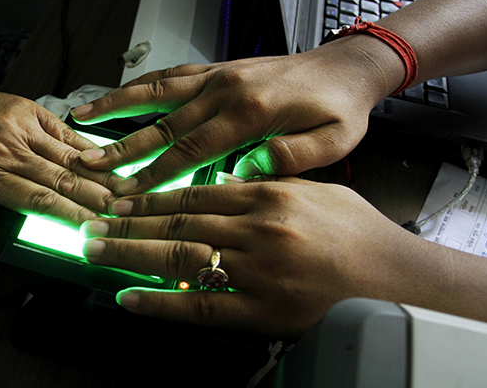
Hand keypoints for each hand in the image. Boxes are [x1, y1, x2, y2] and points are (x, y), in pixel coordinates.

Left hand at [0, 56, 120, 257]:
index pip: (40, 202)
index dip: (71, 216)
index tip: (93, 229)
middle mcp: (10, 151)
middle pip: (62, 180)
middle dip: (95, 199)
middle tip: (120, 212)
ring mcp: (22, 127)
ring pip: (69, 156)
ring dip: (99, 174)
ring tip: (122, 189)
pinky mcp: (30, 110)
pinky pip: (65, 132)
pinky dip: (87, 147)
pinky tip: (106, 158)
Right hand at [71, 39, 400, 194]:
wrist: (347, 67)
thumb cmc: (340, 108)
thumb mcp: (331, 141)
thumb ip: (289, 157)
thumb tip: (245, 171)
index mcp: (249, 112)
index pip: (189, 148)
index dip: (154, 173)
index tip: (127, 192)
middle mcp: (226, 89)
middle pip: (162, 121)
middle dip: (122, 145)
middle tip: (89, 161)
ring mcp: (219, 75)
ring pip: (158, 90)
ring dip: (118, 103)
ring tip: (84, 115)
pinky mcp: (219, 69)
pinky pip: (173, 74)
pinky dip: (143, 83)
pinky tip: (123, 92)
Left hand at [80, 177, 433, 338]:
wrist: (394, 276)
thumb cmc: (357, 232)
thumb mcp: (312, 189)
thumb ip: (265, 181)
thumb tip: (224, 178)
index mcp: (268, 195)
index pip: (193, 193)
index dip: (151, 196)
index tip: (121, 197)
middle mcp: (257, 229)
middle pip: (176, 223)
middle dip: (128, 222)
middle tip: (93, 221)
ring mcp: (256, 270)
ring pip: (179, 257)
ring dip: (130, 253)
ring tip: (96, 250)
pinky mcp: (260, 310)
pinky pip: (200, 305)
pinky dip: (160, 302)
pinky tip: (129, 298)